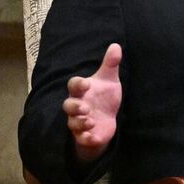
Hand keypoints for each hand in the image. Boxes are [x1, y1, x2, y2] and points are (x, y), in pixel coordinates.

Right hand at [63, 43, 121, 161]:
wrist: (106, 119)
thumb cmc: (104, 97)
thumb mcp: (109, 80)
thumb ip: (110, 64)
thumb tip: (116, 45)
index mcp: (81, 91)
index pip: (74, 85)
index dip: (78, 84)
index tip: (86, 83)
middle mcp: (77, 106)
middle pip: (68, 106)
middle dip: (74, 107)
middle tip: (85, 107)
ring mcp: (79, 121)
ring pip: (73, 123)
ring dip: (80, 122)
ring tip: (90, 121)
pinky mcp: (85, 135)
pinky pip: (81, 138)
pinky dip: (86, 138)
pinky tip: (93, 137)